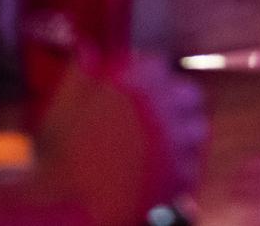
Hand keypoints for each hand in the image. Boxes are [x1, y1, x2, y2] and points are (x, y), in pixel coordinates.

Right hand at [35, 53, 204, 224]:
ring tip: (160, 145)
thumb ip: (84, 71)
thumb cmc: (61, 153)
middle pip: (190, 93)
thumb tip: (91, 51)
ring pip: (198, 128)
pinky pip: (192, 164)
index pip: (158, 64)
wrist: (68, 206)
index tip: (139, 87)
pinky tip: (157, 172)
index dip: (147, 76)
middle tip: (157, 116)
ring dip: (183, 133)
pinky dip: (179, 167)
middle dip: (176, 102)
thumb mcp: (66, 101)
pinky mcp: (183, 177)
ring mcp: (178, 142)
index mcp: (136, 81)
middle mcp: (164, 106)